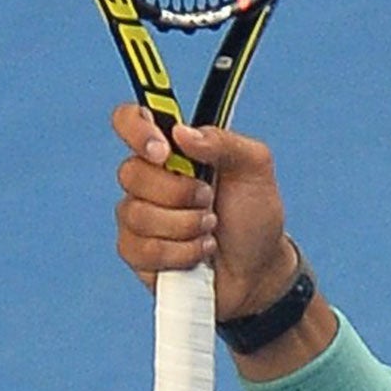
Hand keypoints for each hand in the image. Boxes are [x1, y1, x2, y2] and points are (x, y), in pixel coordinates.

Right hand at [111, 104, 294, 318]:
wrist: (261, 269)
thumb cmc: (254, 216)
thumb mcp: (255, 170)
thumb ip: (224, 143)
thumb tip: (182, 132)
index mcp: (171, 151)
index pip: (129, 121)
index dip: (137, 130)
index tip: (165, 152)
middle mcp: (148, 180)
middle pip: (132, 173)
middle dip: (181, 193)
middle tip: (211, 201)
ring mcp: (137, 216)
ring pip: (139, 214)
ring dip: (187, 226)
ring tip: (212, 230)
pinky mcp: (136, 252)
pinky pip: (143, 249)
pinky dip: (182, 253)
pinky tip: (201, 253)